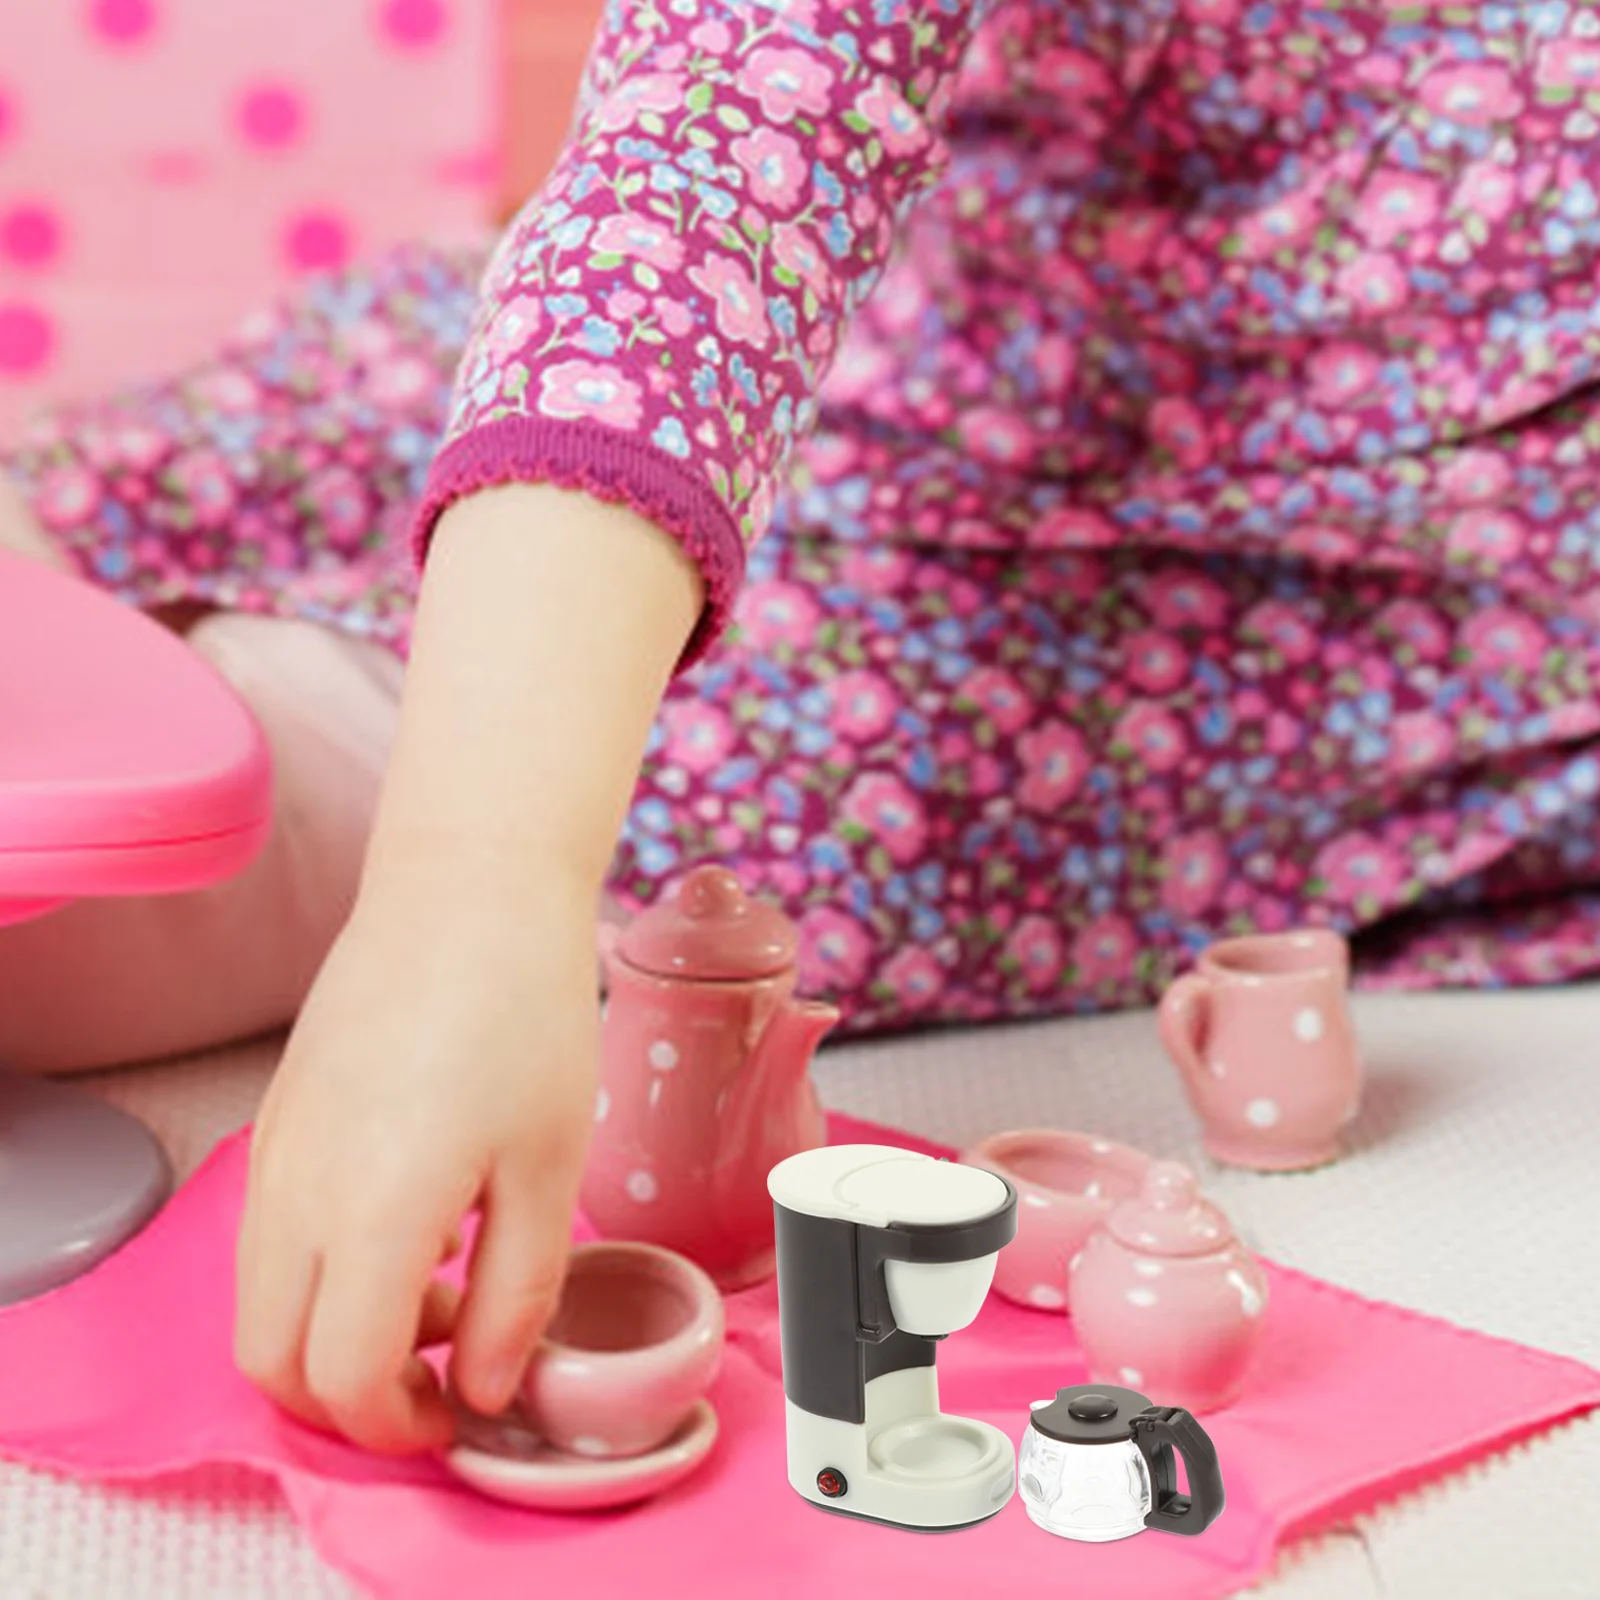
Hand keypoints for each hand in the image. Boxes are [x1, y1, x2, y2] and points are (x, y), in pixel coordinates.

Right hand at [235, 868, 599, 1454]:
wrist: (466, 888)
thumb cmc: (524, 1014)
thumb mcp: (548, 1167)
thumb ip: (515, 1296)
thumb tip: (486, 1388)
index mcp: (370, 1214)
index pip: (346, 1379)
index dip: (401, 1426)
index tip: (462, 1413)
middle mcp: (293, 1193)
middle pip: (274, 1361)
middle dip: (351, 1398)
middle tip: (444, 1371)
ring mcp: (272, 1152)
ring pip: (261, 1301)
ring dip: (334, 1332)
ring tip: (446, 1284)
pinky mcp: (275, 1118)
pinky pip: (268, 1237)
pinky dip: (320, 1273)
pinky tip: (413, 1223)